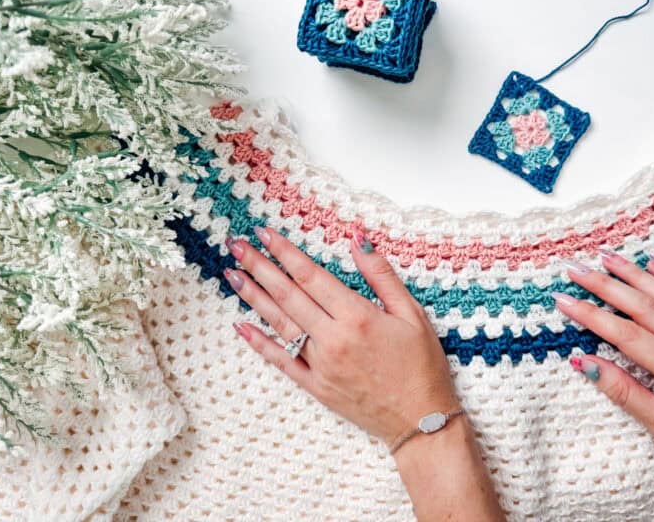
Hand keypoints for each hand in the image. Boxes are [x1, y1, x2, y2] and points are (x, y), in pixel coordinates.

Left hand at [224, 226, 504, 520]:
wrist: (422, 421)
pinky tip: (241, 326)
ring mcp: (320, 365)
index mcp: (357, 317)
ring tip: (232, 275)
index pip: (311, 276)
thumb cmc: (422, 365)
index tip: (264, 233)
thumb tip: (358, 241)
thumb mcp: (412, 313)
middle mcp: (333, 339)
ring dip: (254, 297)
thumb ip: (382, 276)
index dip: (285, 252)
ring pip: (280, 323)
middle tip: (236, 245)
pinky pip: (282, 361)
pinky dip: (260, 343)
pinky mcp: (316, 387)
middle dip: (260, 267)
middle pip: (288, 295)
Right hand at [553, 250, 653, 490]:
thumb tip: (587, 364)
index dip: (592, 316)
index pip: (628, 336)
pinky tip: (651, 265)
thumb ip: (627, 394)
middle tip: (575, 271)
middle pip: (645, 307)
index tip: (564, 302)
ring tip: (605, 257)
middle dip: (606, 285)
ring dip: (633, 274)